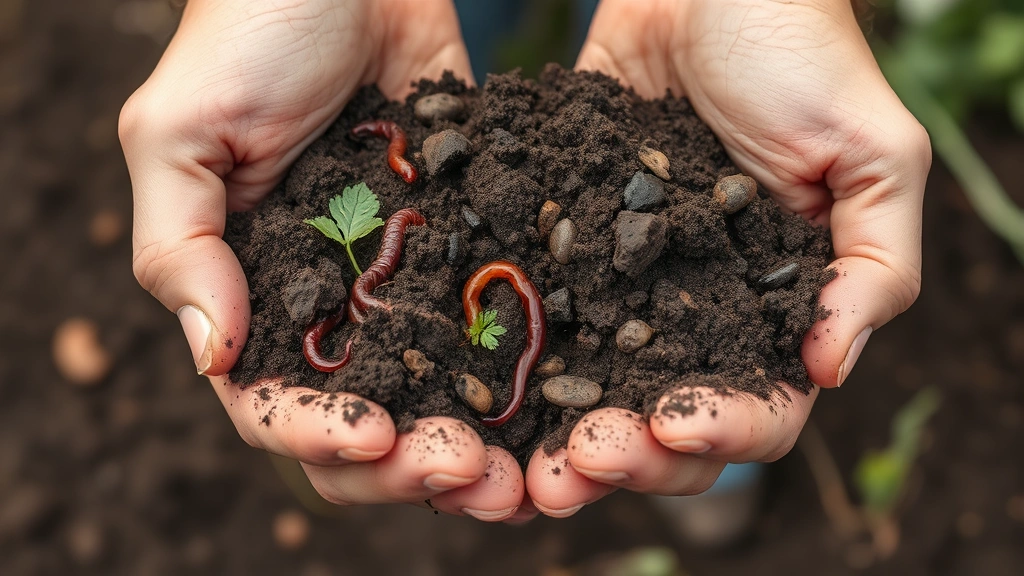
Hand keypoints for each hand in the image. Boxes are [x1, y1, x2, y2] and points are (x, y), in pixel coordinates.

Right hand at [120, 0, 522, 520]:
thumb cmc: (249, 36)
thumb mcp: (181, 132)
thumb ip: (182, 242)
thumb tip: (214, 356)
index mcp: (262, 299)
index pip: (280, 407)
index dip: (321, 440)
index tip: (375, 442)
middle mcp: (340, 309)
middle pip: (374, 426)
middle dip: (414, 471)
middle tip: (474, 480)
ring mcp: (411, 285)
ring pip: (446, 399)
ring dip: (482, 447)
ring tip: (526, 474)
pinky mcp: (473, 246)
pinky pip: (502, 325)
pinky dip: (530, 377)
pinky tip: (570, 405)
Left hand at [521, 0, 929, 516]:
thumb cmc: (801, 55)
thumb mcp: (872, 153)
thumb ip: (873, 263)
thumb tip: (828, 371)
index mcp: (773, 311)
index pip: (759, 409)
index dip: (722, 435)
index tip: (674, 429)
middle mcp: (693, 314)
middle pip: (661, 423)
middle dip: (625, 457)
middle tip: (577, 467)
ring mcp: (621, 286)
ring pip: (589, 390)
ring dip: (557, 433)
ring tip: (521, 453)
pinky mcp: (562, 245)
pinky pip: (533, 312)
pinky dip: (509, 359)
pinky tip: (477, 382)